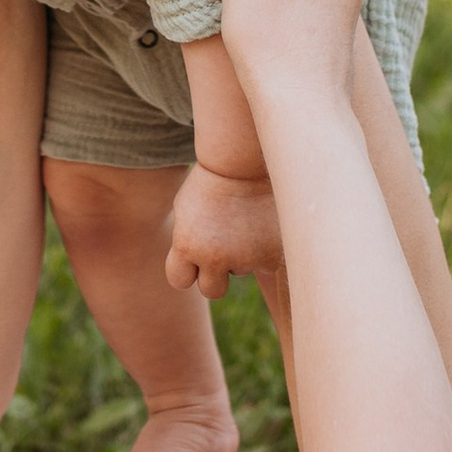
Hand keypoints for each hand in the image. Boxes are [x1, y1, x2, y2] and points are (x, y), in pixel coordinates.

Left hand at [165, 162, 285, 300]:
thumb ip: (185, 242)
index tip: (194, 253)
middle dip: (215, 274)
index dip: (187, 269)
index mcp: (186, 245)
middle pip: (212, 290)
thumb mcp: (186, 211)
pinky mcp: (271, 254)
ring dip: (242, 254)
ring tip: (243, 220)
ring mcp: (246, 257)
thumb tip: (192, 267)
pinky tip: (261, 224)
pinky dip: (264, 249)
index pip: (179, 280)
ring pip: (241, 270)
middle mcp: (215, 256)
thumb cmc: (211, 181)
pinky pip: (265, 263)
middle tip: (223, 247)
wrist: (246, 160)